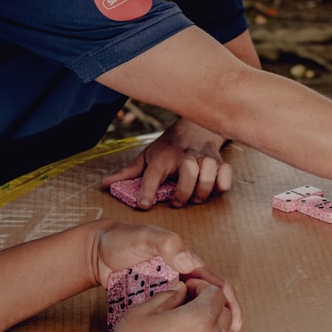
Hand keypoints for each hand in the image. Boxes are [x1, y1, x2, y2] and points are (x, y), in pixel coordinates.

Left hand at [92, 221, 241, 331]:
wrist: (97, 251)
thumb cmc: (122, 239)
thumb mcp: (145, 237)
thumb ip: (166, 243)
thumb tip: (188, 262)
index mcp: (187, 261)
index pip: (216, 282)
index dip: (228, 301)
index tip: (233, 321)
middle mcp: (183, 275)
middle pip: (209, 298)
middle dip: (221, 317)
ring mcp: (169, 289)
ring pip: (192, 308)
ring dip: (203, 324)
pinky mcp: (155, 300)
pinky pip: (173, 314)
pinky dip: (182, 326)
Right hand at [101, 278, 232, 331]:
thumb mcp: (140, 313)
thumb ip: (166, 296)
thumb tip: (180, 289)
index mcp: (199, 318)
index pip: (216, 293)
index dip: (202, 287)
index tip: (188, 289)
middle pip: (224, 313)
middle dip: (209, 304)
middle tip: (188, 306)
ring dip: (212, 327)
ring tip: (188, 328)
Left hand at [102, 118, 232, 208]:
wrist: (195, 126)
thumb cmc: (168, 147)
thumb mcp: (146, 157)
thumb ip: (129, 173)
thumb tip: (105, 185)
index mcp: (164, 155)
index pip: (154, 172)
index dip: (148, 189)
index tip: (144, 205)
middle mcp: (185, 155)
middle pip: (188, 173)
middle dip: (182, 192)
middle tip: (176, 202)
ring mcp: (205, 157)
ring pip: (208, 173)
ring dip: (202, 190)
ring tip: (194, 198)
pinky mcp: (220, 161)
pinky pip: (226, 174)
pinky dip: (222, 184)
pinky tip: (213, 189)